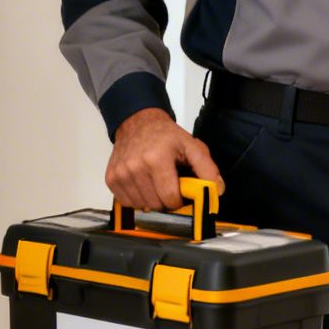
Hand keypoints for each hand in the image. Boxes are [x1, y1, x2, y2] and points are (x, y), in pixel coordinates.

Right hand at [106, 107, 222, 211]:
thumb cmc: (167, 136)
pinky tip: (144, 185)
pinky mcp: (111, 178)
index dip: (180, 201)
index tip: (182, 194)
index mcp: (157, 159)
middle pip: (155, 205)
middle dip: (166, 202)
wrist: (138, 122)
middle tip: (170, 188)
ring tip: (157, 185)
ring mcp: (121, 174)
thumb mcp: (192, 146)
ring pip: (141, 206)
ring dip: (151, 201)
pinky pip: (126, 202)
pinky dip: (137, 199)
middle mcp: (136, 167)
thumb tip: (216, 191)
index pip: (170, 198)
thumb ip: (208, 168)